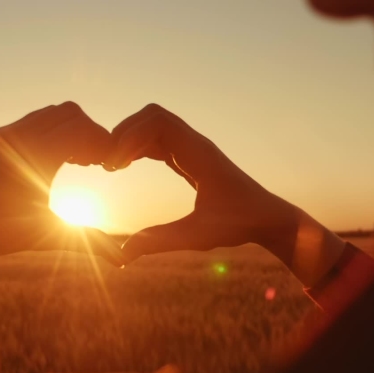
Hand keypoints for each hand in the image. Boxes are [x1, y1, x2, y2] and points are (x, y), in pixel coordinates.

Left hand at [0, 102, 122, 280]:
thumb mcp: (41, 235)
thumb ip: (86, 242)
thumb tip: (122, 260)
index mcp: (38, 151)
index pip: (85, 130)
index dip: (105, 145)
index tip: (113, 168)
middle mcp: (19, 134)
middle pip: (69, 113)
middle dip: (88, 132)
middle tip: (96, 162)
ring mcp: (0, 134)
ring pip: (44, 115)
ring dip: (64, 131)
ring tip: (73, 162)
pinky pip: (23, 125)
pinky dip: (42, 135)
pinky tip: (40, 166)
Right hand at [106, 104, 344, 286]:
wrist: (267, 218)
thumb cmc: (238, 224)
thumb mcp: (197, 236)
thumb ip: (159, 242)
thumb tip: (122, 255)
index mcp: (199, 154)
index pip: (158, 123)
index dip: (129, 138)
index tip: (114, 168)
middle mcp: (196, 144)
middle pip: (152, 116)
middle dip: (124, 133)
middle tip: (106, 164)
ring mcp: (193, 149)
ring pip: (154, 126)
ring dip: (129, 139)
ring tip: (110, 167)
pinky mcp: (191, 159)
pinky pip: (159, 141)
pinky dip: (138, 147)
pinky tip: (124, 167)